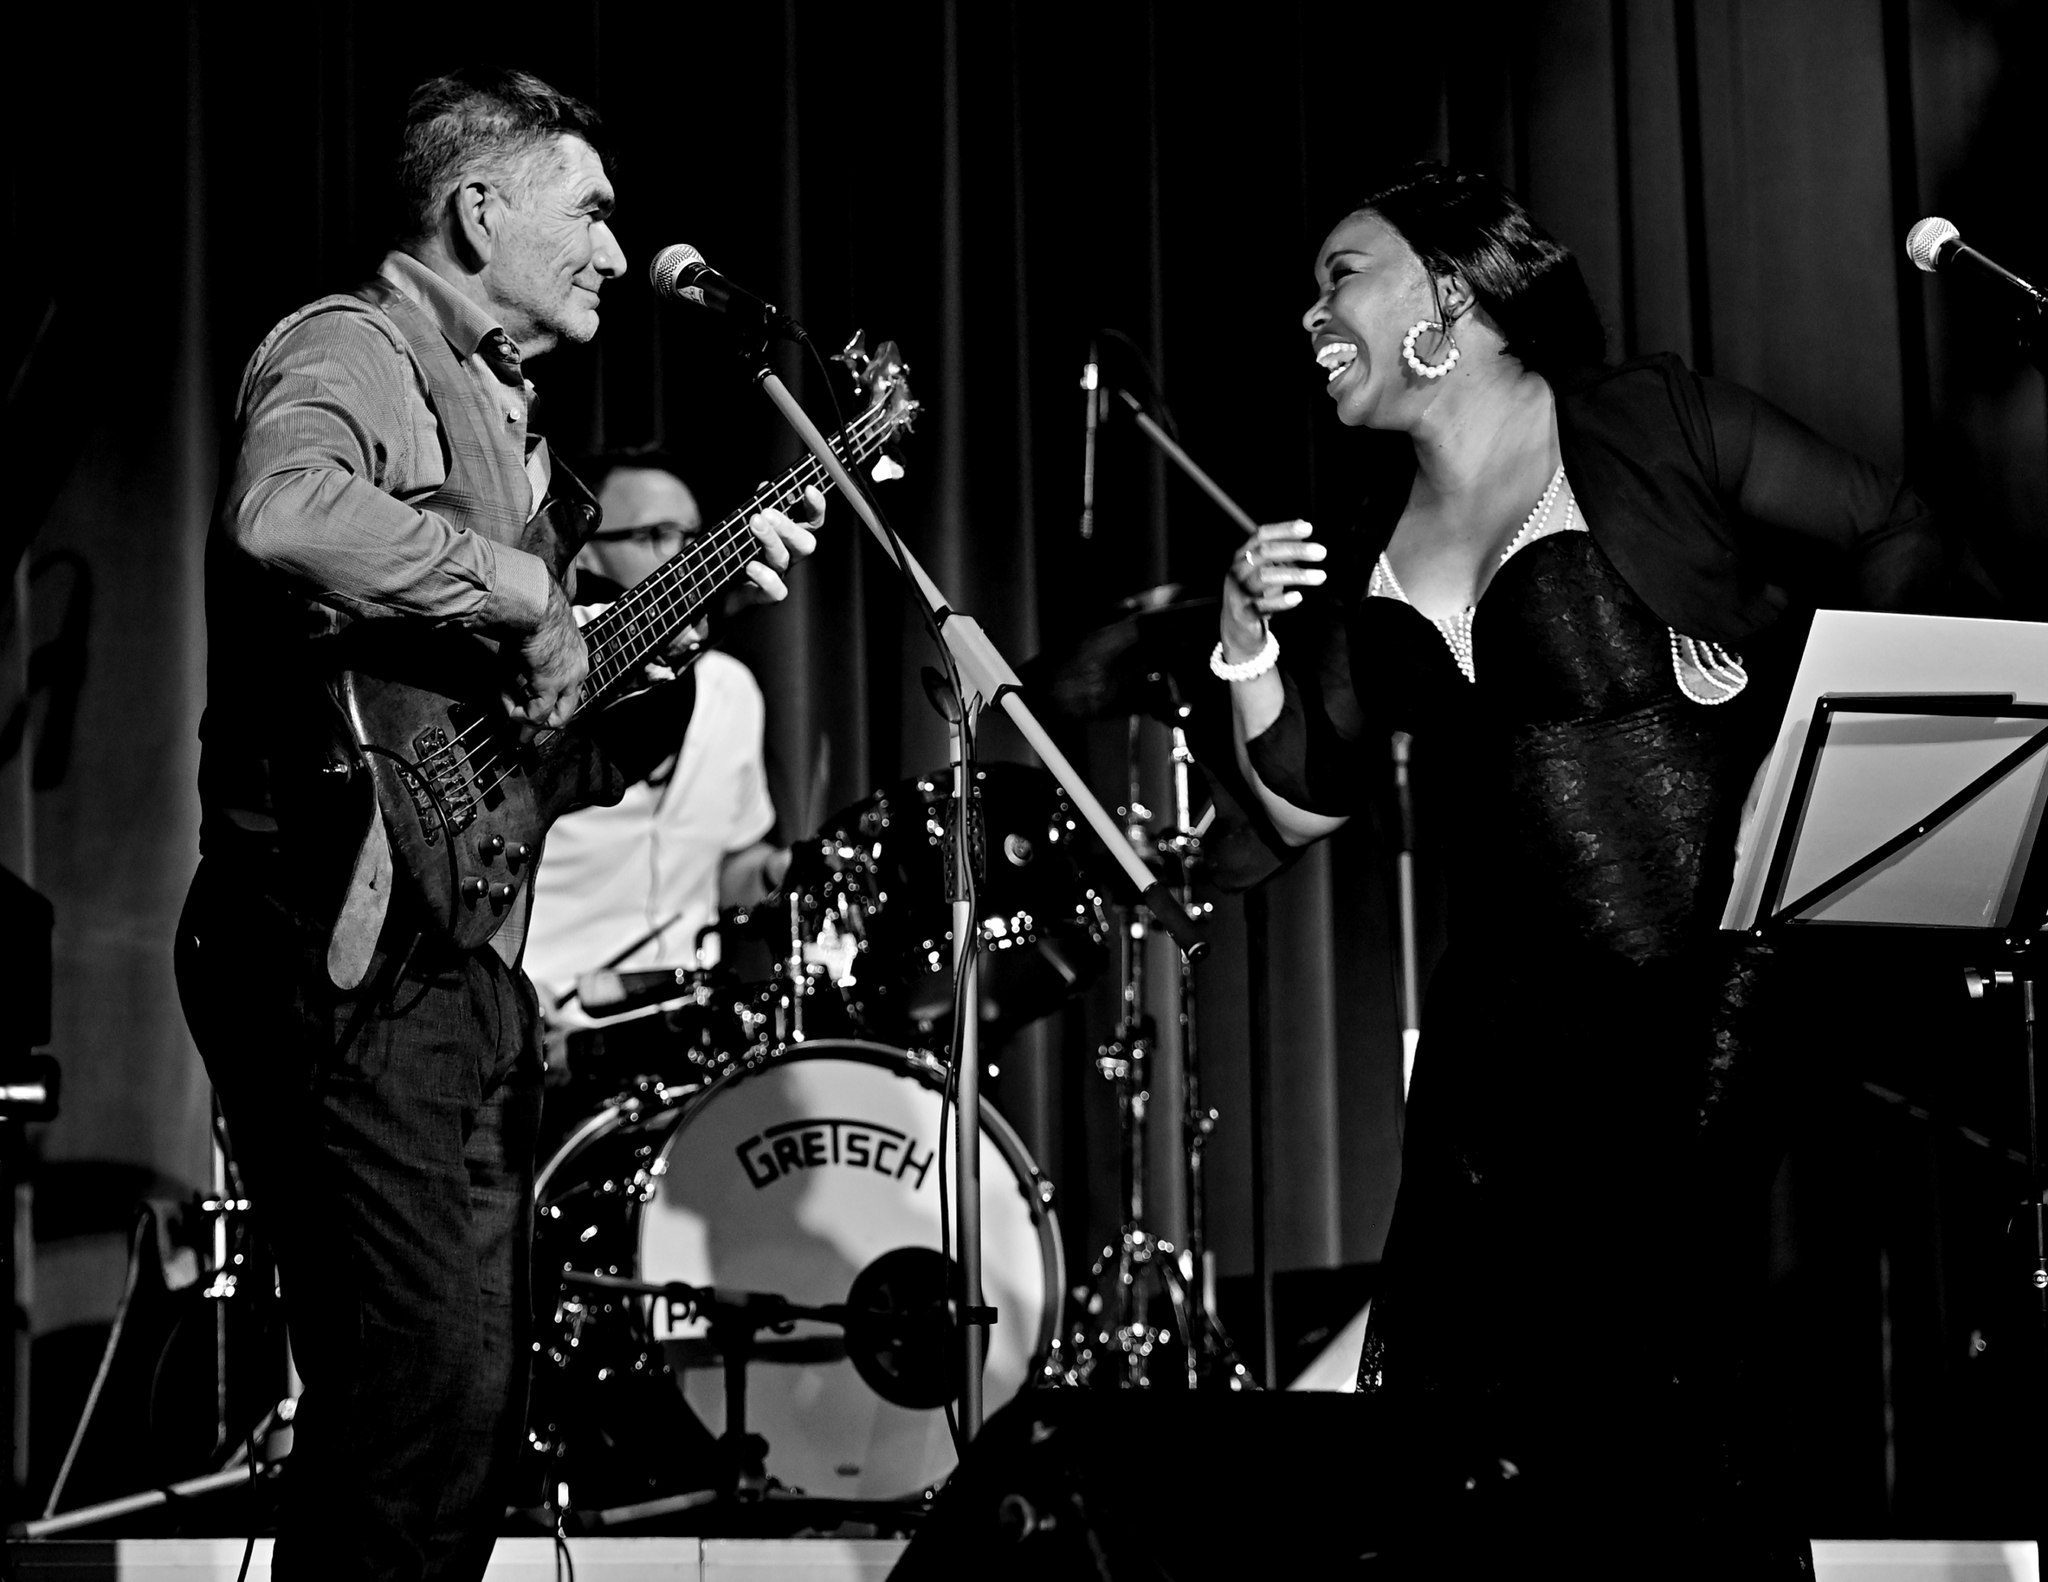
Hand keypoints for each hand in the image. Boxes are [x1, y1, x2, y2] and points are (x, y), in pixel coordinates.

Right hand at [507, 580, 589, 728]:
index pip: (569, 691)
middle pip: (567, 712)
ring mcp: (568, 680)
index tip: (530, 712)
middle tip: (523, 736)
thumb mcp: (529, 638)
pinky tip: (507, 703)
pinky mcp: (552, 685)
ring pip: (554, 719)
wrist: (532, 601)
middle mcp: (578, 671)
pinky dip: (517, 713)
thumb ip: (523, 664)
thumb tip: (508, 681)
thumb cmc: (528, 610)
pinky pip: (535, 714)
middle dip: (543, 726)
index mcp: (576, 655)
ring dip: (527, 719)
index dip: (549, 705)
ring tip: (509, 710)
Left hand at [737, 485, 824, 603]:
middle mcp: (786, 556)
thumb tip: (765, 487)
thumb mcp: (743, 525)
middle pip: (805, 543)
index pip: (811, 522)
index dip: (815, 507)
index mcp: (786, 537)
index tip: (808, 490)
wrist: (711, 589)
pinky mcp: (762, 595)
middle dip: (787, 526)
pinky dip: (765, 577)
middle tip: (767, 513)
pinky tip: (751, 566)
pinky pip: (775, 590)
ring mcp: (776, 576)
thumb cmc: (732, 554)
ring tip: (754, 523)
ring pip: (784, 558)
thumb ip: (756, 506)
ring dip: (770, 539)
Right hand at [1221, 520, 1325, 658]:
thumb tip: (1303, 525)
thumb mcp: (1264, 569)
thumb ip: (1281, 550)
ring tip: (1320, 576)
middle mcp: (1238, 571)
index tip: (1308, 528)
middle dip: (1294, 550)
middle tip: (1321, 552)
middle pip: (1264, 553)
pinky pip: (1262, 606)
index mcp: (1242, 556)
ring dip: (1296, 575)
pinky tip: (1297, 597)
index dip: (1284, 530)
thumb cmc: (1255, 594)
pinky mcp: (1243, 613)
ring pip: (1265, 577)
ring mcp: (1237, 592)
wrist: (1235, 628)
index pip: (1261, 535)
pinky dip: (1281, 601)